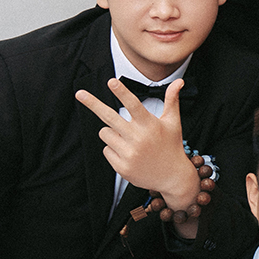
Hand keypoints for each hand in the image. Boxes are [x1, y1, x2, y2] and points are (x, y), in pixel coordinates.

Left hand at [76, 80, 199, 210]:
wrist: (173, 177)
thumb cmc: (171, 145)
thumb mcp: (173, 122)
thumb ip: (172, 100)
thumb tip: (179, 81)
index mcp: (150, 125)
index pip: (134, 105)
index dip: (122, 92)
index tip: (111, 81)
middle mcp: (139, 138)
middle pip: (110, 117)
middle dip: (93, 103)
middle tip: (79, 93)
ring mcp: (129, 154)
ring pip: (105, 133)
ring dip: (111, 132)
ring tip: (127, 139)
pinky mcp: (122, 167)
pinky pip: (106, 150)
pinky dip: (113, 149)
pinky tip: (128, 153)